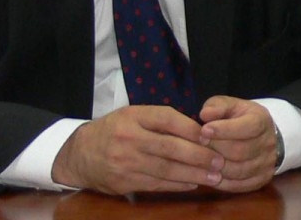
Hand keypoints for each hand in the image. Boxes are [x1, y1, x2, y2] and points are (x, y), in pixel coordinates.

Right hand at [52, 105, 222, 194]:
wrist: (80, 153)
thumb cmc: (113, 130)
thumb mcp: (131, 115)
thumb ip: (158, 120)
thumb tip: (195, 129)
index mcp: (133, 116)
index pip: (167, 119)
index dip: (191, 128)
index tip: (212, 136)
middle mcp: (130, 138)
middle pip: (171, 147)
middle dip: (199, 155)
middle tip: (220, 161)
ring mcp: (127, 162)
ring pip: (167, 169)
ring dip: (193, 174)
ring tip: (213, 176)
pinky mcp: (126, 182)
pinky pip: (157, 184)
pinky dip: (177, 185)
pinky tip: (192, 184)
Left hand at [199, 96, 276, 192]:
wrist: (261, 133)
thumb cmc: (239, 116)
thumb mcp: (229, 104)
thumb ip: (217, 106)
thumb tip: (204, 115)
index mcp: (261, 120)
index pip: (246, 128)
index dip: (224, 130)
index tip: (204, 130)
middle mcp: (267, 144)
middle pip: (241, 151)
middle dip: (216, 148)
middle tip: (198, 145)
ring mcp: (266, 164)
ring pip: (239, 170)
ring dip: (217, 166)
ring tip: (201, 159)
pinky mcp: (261, 180)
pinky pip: (240, 185)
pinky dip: (222, 182)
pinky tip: (208, 173)